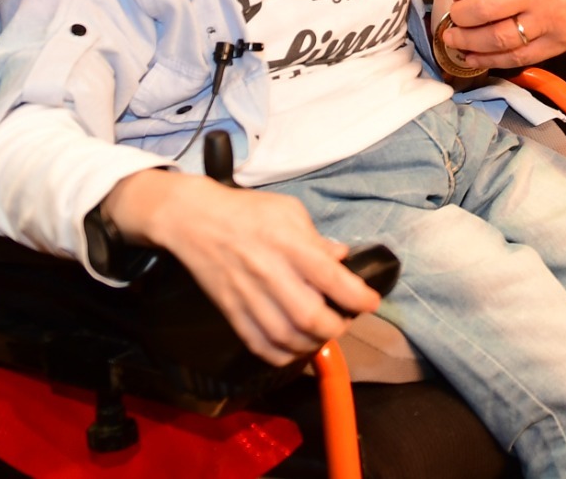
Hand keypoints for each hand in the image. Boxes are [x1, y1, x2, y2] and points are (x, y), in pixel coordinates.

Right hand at [102, 170, 379, 367]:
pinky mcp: (231, 312)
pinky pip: (259, 346)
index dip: (358, 297)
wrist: (194, 221)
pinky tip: (294, 347)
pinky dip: (282, 355)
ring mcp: (248, 297)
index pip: (331, 278)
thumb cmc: (248, 212)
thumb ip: (317, 238)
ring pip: (286, 338)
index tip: (371, 302)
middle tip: (343, 320)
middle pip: (310, 318)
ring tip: (321, 334)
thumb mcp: (289, 211)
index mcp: (289, 244)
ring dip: (311, 344)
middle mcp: (270, 274)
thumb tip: (342, 258)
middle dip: (336, 327)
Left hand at [444, 0, 565, 67]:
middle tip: (452, 20)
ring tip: (455, 42)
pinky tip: (475, 58)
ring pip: (496, 40)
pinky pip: (519, 58)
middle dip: (459, 18)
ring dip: (468, 44)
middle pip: (482, 11)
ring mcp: (546, 22)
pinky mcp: (557, 44)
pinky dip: (492, 61)